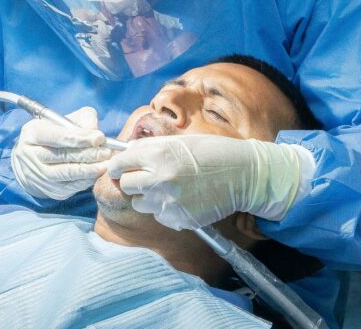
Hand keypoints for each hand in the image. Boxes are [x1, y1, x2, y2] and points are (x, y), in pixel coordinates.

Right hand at [11, 107, 111, 199]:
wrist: (36, 161)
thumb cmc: (56, 134)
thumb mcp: (65, 120)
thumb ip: (82, 118)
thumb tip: (95, 130)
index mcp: (32, 133)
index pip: (57, 137)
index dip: (80, 137)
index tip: (100, 137)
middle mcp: (31, 156)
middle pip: (63, 156)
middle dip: (88, 154)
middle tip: (107, 151)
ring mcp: (40, 176)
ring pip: (68, 173)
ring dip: (90, 168)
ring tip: (106, 162)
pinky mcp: (52, 191)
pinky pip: (74, 185)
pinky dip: (89, 178)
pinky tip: (99, 171)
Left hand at [105, 134, 308, 229]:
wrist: (243, 174)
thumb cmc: (212, 153)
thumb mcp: (179, 141)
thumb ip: (150, 148)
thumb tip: (125, 154)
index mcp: (159, 154)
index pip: (119, 164)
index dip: (117, 167)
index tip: (118, 169)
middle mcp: (161, 178)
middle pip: (125, 186)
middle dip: (131, 181)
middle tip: (144, 178)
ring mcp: (170, 201)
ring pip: (140, 204)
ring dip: (147, 197)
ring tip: (169, 188)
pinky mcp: (179, 219)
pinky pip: (159, 216)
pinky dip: (165, 209)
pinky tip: (182, 199)